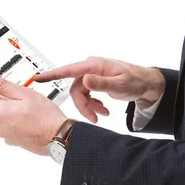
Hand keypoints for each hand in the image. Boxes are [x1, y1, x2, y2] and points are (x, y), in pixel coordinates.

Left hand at [0, 71, 66, 155]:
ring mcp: (6, 136)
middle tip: (28, 100)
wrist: (59, 137)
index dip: (0, 86)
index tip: (9, 85)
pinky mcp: (14, 142)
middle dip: (11, 101)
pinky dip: (20, 123)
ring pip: (7, 117)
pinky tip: (32, 121)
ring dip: (16, 112)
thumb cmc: (46, 117)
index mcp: (0, 113)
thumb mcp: (25, 94)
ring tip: (32, 112)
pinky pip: (12, 127)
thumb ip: (3, 85)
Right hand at [34, 56, 164, 122]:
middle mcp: (91, 67)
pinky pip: (87, 94)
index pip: (69, 70)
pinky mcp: (95, 80)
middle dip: (83, 106)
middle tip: (94, 119)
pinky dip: (93, 104)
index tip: (38, 78)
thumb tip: (83, 79)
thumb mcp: (120, 84)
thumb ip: (101, 83)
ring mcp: (93, 74)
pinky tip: (103, 110)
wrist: (146, 84)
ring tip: (103, 114)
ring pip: (81, 93)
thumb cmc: (136, 81)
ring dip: (89, 106)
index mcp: (94, 65)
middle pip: (76, 89)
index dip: (52, 75)